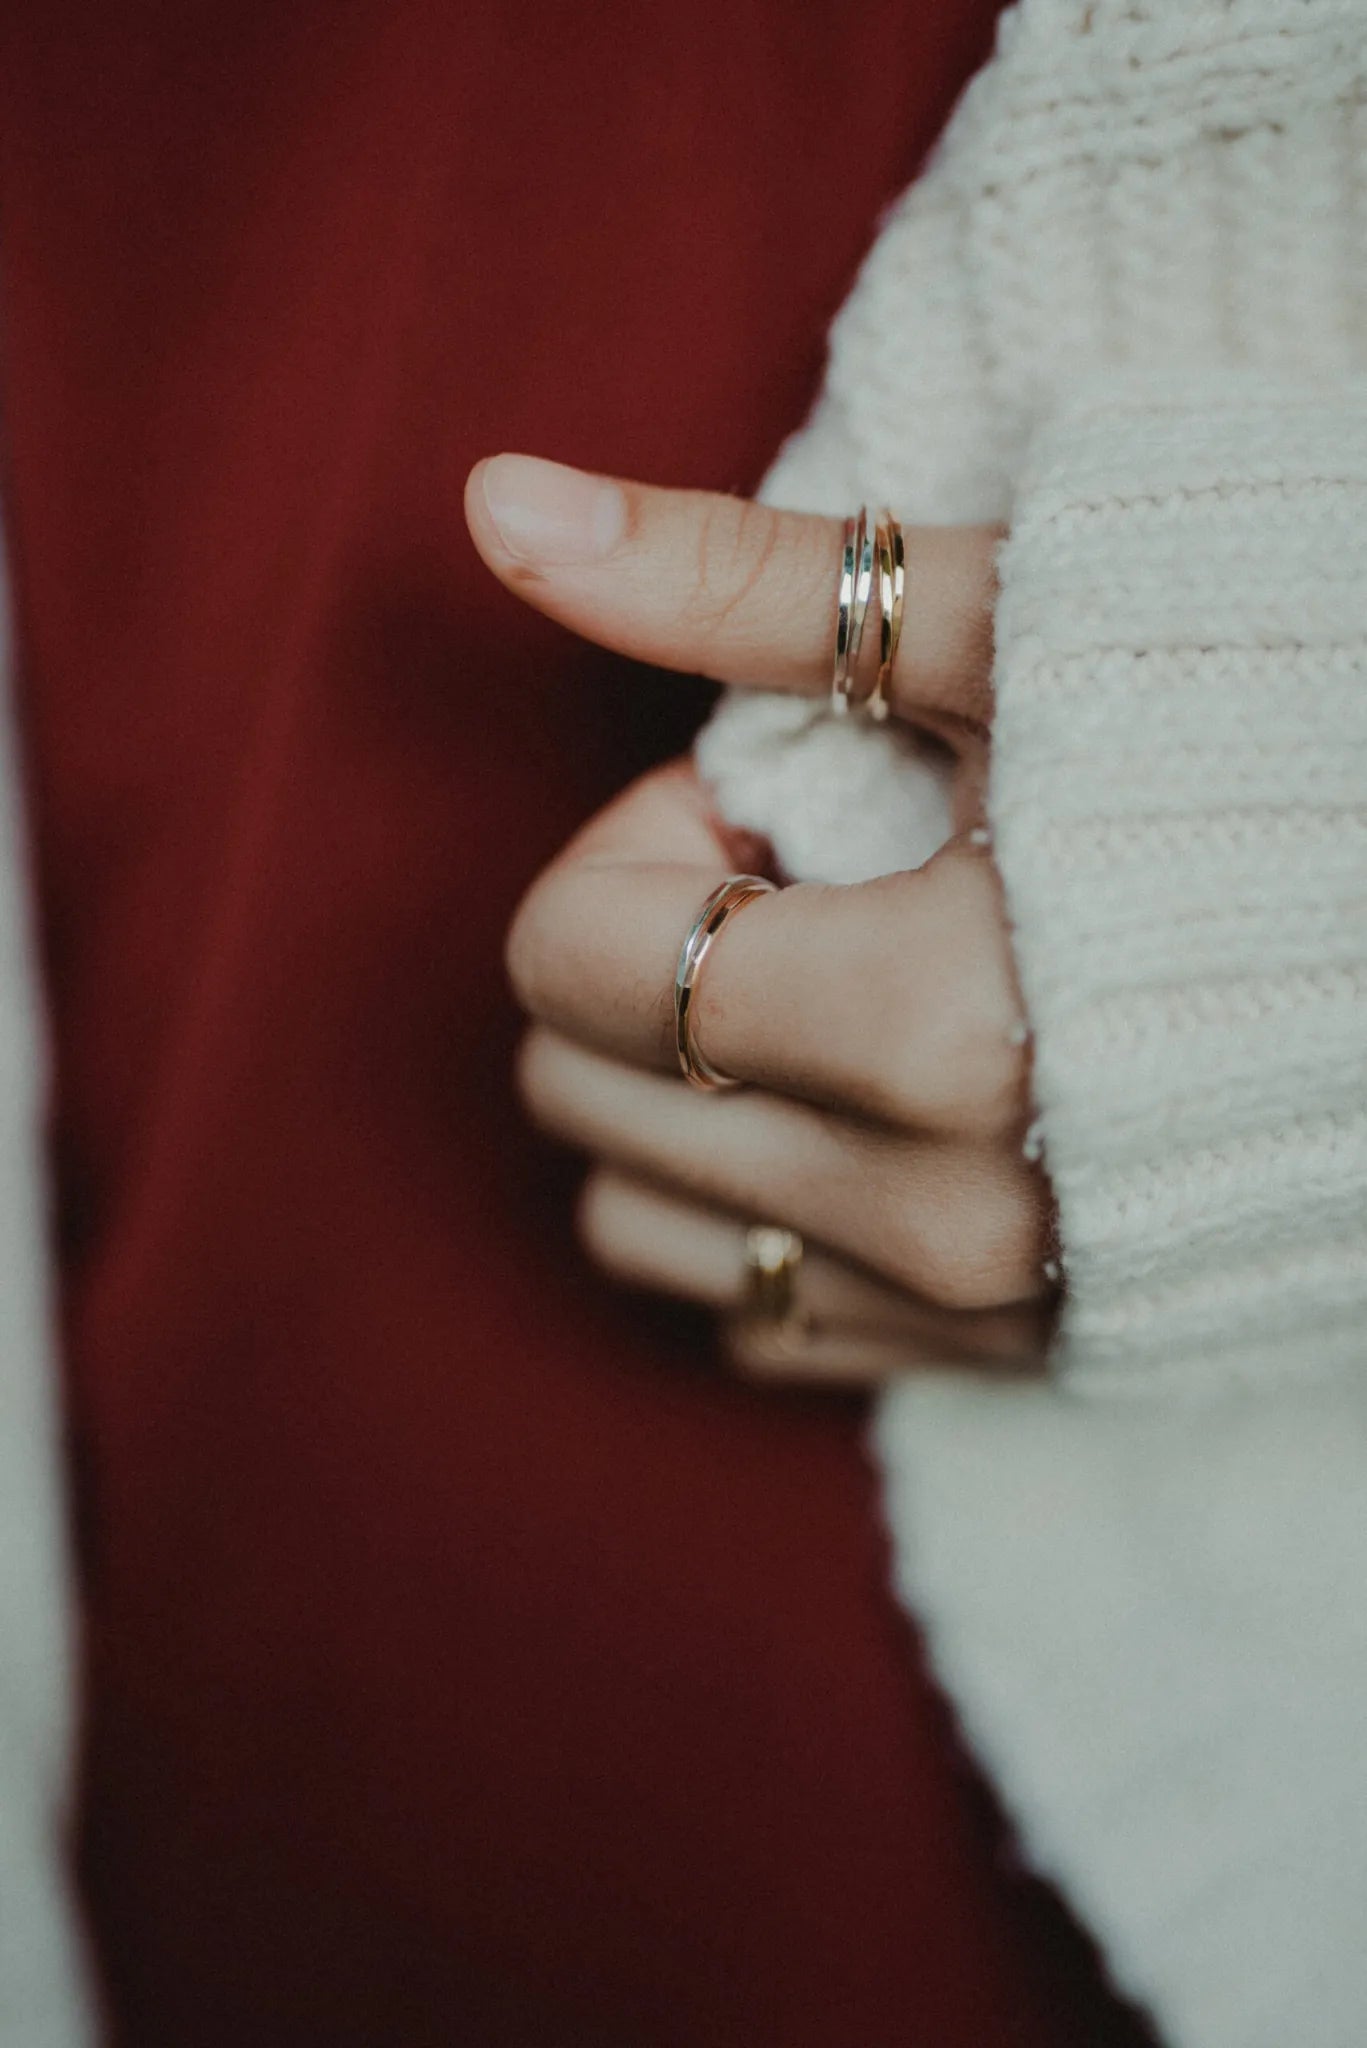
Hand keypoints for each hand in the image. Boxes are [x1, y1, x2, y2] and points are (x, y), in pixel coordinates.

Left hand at [466, 455, 1054, 1383]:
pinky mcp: (1010, 1358)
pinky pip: (756, 1320)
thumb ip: (735, 583)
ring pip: (639, 1226)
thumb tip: (499, 505)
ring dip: (670, 1092)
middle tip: (793, 882)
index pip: (574, 963)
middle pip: (580, 1097)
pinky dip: (753, 1204)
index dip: (629, 846)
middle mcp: (946, 1210)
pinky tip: (862, 1103)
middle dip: (638, 958)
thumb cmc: (1277, 733)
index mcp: (938, 1022)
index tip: (757, 803)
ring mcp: (977, 1309)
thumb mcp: (1008, 626)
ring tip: (821, 991)